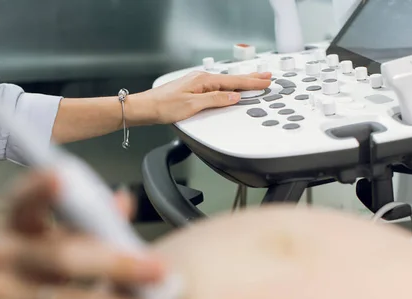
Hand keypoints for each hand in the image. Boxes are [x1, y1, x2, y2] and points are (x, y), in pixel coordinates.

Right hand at [0, 172, 167, 298]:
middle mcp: (5, 254)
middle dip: (117, 264)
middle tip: (158, 269)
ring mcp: (4, 293)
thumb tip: (123, 201)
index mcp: (17, 224)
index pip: (24, 199)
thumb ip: (85, 220)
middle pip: (63, 256)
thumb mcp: (45, 235)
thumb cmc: (23, 265)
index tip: (60, 174)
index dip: (40, 187)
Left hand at [132, 71, 271, 124]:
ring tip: (254, 81)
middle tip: (266, 77)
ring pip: (225, 83)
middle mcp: (201, 79)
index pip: (233, 82)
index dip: (251, 83)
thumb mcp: (193, 105)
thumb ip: (215, 100)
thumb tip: (234, 97)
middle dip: (250, 79)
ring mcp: (197, 84)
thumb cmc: (164, 106)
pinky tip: (231, 89)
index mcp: (203, 80)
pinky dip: (228, 87)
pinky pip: (217, 87)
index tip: (265, 81)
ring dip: (240, 82)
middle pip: (231, 79)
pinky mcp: (193, 91)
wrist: (145, 108)